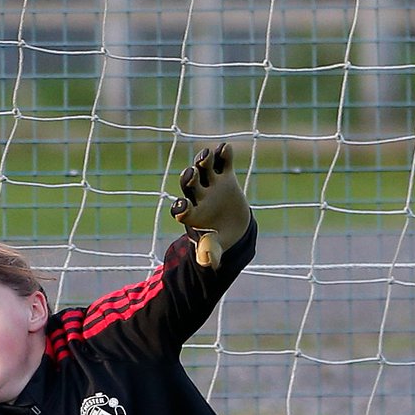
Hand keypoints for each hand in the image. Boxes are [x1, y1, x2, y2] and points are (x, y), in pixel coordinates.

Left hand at [169, 142, 250, 269]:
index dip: (181, 207)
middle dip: (189, 178)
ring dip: (203, 161)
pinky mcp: (226, 175)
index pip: (181, 208)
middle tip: (191, 174)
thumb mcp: (214, 248)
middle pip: (189, 183)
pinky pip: (223, 162)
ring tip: (206, 156)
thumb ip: (210, 254)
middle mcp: (198, 195)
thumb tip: (209, 265)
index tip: (183, 208)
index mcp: (191, 213)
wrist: (233, 227)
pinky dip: (223, 155)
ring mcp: (212, 184)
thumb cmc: (218, 239)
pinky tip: (224, 148)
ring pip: (203, 168)